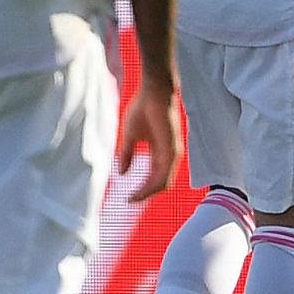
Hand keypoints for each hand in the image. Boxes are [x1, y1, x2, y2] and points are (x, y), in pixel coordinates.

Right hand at [118, 82, 181, 202]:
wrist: (152, 92)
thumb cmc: (142, 109)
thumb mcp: (130, 136)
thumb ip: (127, 155)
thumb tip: (121, 173)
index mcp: (160, 152)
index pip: (154, 178)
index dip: (142, 190)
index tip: (127, 198)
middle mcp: (168, 155)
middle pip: (160, 184)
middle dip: (144, 195)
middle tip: (129, 201)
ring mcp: (172, 152)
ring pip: (164, 182)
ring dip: (147, 193)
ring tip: (133, 198)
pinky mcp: (171, 148)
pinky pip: (164, 174)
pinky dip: (152, 185)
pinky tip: (140, 189)